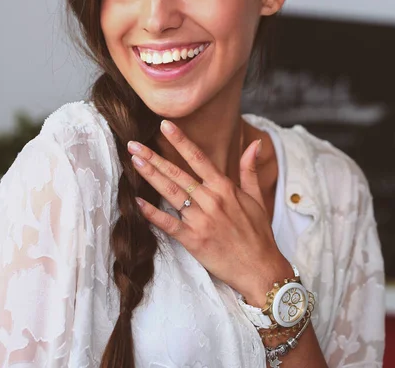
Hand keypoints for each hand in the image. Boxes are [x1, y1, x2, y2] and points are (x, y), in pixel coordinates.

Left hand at [127, 119, 291, 304]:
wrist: (261, 269)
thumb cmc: (258, 233)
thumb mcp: (256, 197)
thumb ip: (249, 169)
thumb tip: (254, 144)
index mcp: (225, 187)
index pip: (198, 157)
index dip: (180, 140)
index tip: (164, 125)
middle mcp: (211, 200)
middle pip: (177, 173)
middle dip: (154, 157)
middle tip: (133, 144)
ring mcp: (201, 220)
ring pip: (171, 194)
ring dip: (151, 177)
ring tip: (135, 162)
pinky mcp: (193, 240)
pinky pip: (169, 224)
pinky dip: (152, 214)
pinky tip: (137, 202)